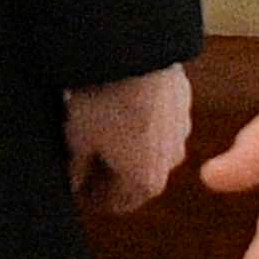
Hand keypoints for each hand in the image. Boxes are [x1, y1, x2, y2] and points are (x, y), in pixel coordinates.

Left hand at [63, 64, 192, 211]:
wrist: (135, 54)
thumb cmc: (105, 101)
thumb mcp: (78, 141)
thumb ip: (77, 169)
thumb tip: (75, 181)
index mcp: (145, 182)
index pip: (116, 204)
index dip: (91, 198)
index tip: (76, 187)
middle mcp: (170, 163)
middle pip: (136, 179)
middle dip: (110, 173)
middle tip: (83, 159)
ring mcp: (181, 132)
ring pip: (150, 149)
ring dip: (129, 146)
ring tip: (99, 126)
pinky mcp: (183, 103)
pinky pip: (159, 121)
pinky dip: (141, 120)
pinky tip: (120, 105)